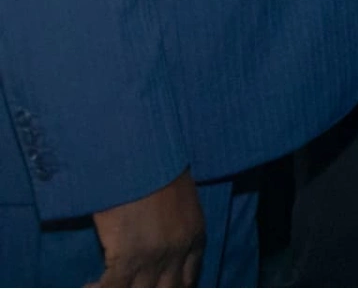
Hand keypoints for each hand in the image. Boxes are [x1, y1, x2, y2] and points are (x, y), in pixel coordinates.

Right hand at [92, 170, 203, 286]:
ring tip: (101, 285)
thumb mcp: (180, 200)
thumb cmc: (157, 169)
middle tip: (129, 286)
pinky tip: (87, 286)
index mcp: (195, 237)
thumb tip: (155, 241)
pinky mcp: (130, 257)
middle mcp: (179, 253)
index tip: (152, 288)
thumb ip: (174, 226)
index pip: (188, 280)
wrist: (144, 155)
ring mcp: (155, 258)